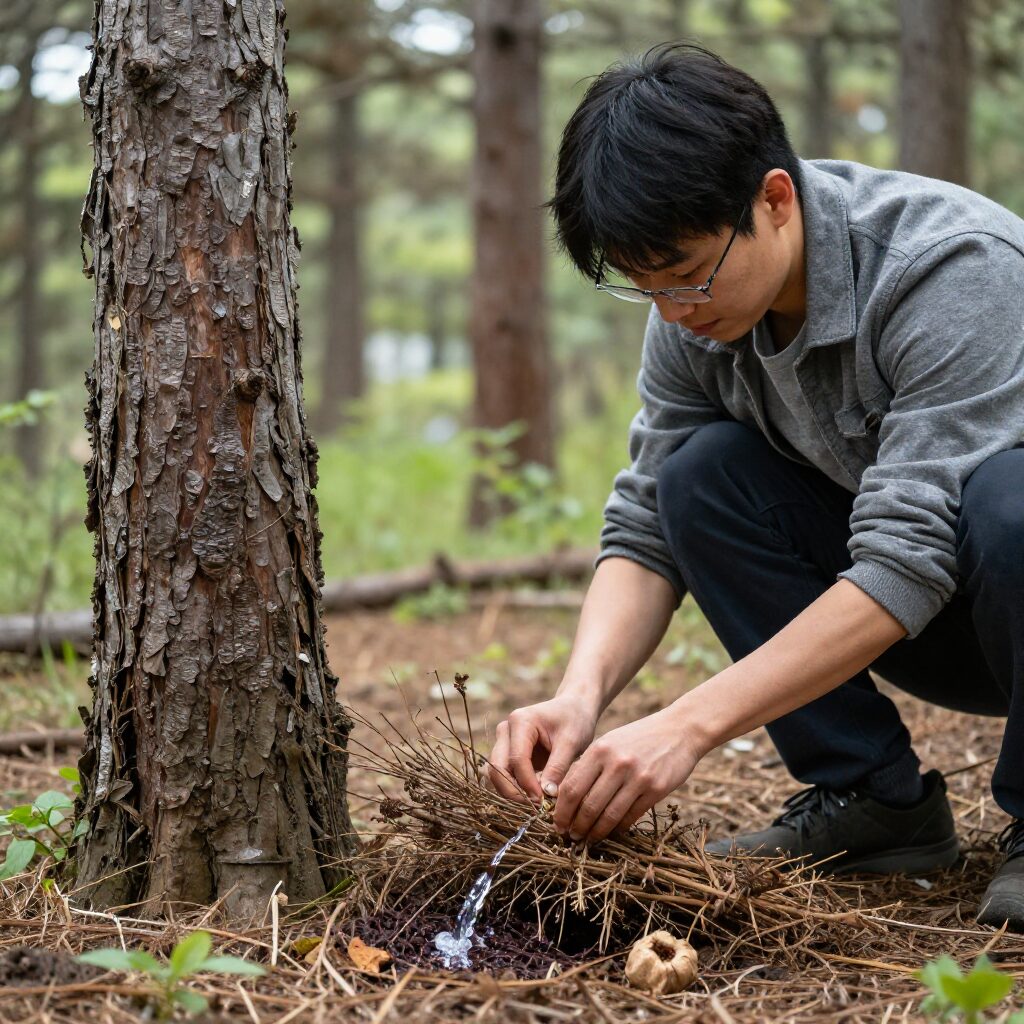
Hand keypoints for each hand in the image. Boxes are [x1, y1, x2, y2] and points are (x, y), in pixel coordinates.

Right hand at [487, 695, 598, 803]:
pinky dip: (515, 789)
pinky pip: (504, 776)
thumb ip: (558, 766)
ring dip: (512, 792)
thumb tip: (546, 794)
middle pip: (497, 767)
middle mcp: (506, 730)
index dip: (527, 783)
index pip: (517, 759)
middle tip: (535, 808)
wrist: (574, 709)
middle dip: (513, 792)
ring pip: (496, 774)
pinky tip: (534, 798)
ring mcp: (504, 742)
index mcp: (520, 721)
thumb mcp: (572, 741)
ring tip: (535, 805)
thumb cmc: (575, 721)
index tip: (543, 801)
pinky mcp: (508, 753)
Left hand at [552, 705, 703, 843]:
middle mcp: (617, 763)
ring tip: (588, 840)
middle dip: (576, 826)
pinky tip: (612, 832)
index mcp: (599, 750)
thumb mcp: (609, 742)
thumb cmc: (639, 738)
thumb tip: (565, 796)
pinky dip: (618, 828)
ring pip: (609, 815)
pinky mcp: (656, 789)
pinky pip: (631, 816)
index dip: (562, 811)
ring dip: (595, 832)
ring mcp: (638, 777)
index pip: (571, 787)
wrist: (679, 730)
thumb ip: (589, 765)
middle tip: (571, 837)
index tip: (558, 824)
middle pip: (587, 805)